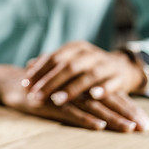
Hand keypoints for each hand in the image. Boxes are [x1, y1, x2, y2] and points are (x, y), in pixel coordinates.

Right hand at [0, 65, 148, 131]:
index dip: (128, 107)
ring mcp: (62, 93)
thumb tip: (103, 114)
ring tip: (129, 128)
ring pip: (92, 106)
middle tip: (145, 127)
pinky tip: (99, 127)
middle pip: (106, 100)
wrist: (9, 82)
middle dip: (127, 113)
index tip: (145, 122)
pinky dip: (85, 119)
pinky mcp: (49, 101)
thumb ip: (81, 98)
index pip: (109, 95)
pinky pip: (70, 111)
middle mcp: (75, 86)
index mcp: (81, 83)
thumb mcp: (62, 93)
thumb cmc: (39, 90)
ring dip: (112, 118)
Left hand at [22, 41, 145, 105]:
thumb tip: (27, 66)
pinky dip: (103, 89)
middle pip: (68, 66)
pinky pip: (112, 83)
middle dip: (50, 82)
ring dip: (72, 88)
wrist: (122, 67)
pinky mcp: (119, 77)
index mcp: (76, 48)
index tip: (25, 85)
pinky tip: (93, 96)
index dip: (39, 71)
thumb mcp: (70, 61)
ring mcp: (106, 64)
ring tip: (56, 100)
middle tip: (36, 96)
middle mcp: (90, 54)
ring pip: (88, 75)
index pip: (54, 58)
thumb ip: (50, 63)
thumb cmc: (88, 66)